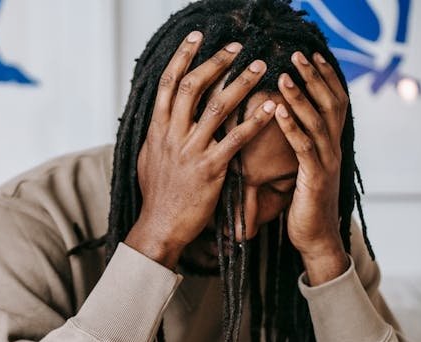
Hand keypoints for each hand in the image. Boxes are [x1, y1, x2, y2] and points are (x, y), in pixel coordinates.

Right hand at [124, 32, 275, 269]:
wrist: (160, 225)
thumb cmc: (157, 193)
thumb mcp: (148, 157)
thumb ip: (157, 133)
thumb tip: (160, 114)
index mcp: (157, 129)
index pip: (167, 84)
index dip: (182, 57)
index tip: (196, 38)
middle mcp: (171, 135)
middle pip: (192, 87)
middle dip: (215, 62)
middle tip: (237, 47)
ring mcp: (190, 151)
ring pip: (217, 108)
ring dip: (240, 83)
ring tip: (259, 66)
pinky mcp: (210, 169)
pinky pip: (236, 139)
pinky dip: (255, 120)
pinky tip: (272, 107)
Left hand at [275, 52, 349, 284]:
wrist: (315, 239)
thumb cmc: (302, 204)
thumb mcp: (300, 170)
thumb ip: (296, 147)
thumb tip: (278, 124)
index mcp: (330, 145)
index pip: (333, 102)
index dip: (324, 78)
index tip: (310, 56)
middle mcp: (333, 149)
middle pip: (329, 104)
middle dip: (313, 78)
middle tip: (298, 55)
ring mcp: (326, 163)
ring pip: (317, 122)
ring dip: (300, 97)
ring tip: (286, 75)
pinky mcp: (314, 178)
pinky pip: (304, 147)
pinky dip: (291, 126)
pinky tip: (278, 111)